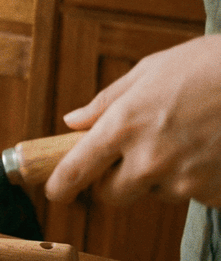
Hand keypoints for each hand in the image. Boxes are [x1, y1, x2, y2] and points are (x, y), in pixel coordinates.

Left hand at [45, 35, 220, 207]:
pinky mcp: (214, 193)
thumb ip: (107, 102)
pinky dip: (196, 177)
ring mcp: (184, 180)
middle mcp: (149, 159)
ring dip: (160, 175)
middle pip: (112, 195)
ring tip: (185, 137)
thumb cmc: (208, 66)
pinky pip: (193, 193)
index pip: (77, 169)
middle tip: (126, 160)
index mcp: (124, 125)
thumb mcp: (150, 71)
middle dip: (113, 182)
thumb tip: (73, 121)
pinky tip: (209, 148)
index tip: (56, 192)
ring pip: (156, 192)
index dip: (61, 185)